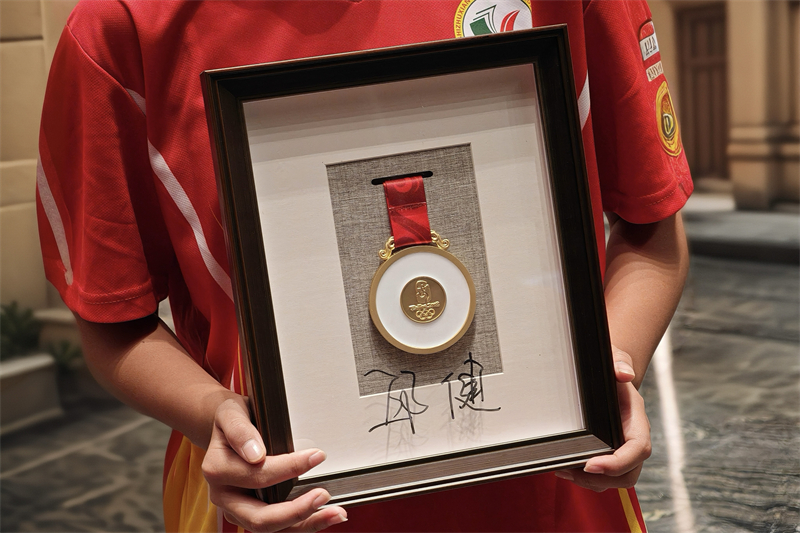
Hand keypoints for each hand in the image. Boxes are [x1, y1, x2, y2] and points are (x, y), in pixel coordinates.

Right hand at [202, 398, 347, 531]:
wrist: (228, 428)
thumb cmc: (233, 419)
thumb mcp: (231, 413)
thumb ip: (239, 430)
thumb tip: (255, 454)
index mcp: (217, 470)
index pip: (257, 476)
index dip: (289, 468)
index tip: (317, 456)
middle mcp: (224, 496)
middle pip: (260, 517)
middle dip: (296, 510)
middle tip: (324, 494)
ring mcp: (238, 509)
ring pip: (271, 529)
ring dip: (305, 524)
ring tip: (334, 513)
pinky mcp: (252, 515)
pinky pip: (278, 528)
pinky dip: (302, 524)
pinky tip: (323, 516)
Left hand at [554, 346, 651, 490]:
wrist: (609, 374)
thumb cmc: (612, 368)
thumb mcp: (614, 358)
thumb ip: (619, 362)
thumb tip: (623, 373)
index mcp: (636, 420)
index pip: (638, 449)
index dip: (618, 462)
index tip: (591, 465)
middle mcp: (632, 439)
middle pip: (628, 473)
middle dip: (601, 478)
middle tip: (571, 471)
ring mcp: (621, 449)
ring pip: (615, 480)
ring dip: (590, 482)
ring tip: (563, 470)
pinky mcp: (608, 454)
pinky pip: (602, 477)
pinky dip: (584, 478)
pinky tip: (564, 468)